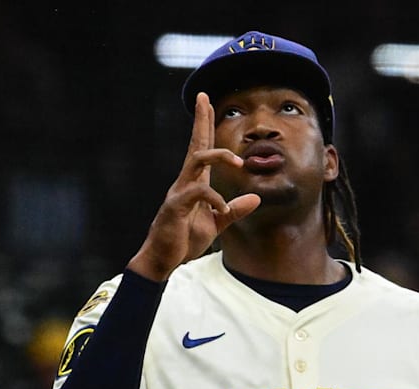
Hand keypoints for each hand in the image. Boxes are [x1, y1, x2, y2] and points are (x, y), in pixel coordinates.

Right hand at [128, 92, 260, 280]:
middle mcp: (185, 182)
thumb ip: (234, 210)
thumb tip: (256, 199)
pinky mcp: (176, 206)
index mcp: (195, 183)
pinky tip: (223, 210)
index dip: (204, 125)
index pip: (201, 148)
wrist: (162, 260)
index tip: (207, 102)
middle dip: (200, 121)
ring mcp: (179, 192)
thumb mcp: (215, 224)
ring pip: (197, 161)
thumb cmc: (183, 240)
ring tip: (239, 163)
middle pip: (195, 144)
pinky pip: (198, 192)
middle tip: (205, 99)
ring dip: (219, 156)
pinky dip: (216, 199)